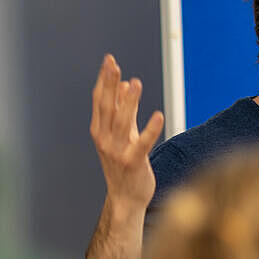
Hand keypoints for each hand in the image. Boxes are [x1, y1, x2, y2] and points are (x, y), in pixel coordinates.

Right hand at [90, 54, 163, 213]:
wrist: (126, 197)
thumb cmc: (124, 164)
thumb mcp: (123, 134)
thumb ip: (125, 110)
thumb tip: (125, 84)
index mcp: (100, 131)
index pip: (100, 101)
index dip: (104, 81)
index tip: (109, 61)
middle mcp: (104, 140)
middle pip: (106, 108)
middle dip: (109, 84)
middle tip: (113, 64)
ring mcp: (117, 152)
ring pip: (122, 123)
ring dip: (129, 102)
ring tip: (136, 83)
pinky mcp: (132, 163)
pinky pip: (142, 144)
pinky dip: (150, 130)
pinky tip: (159, 115)